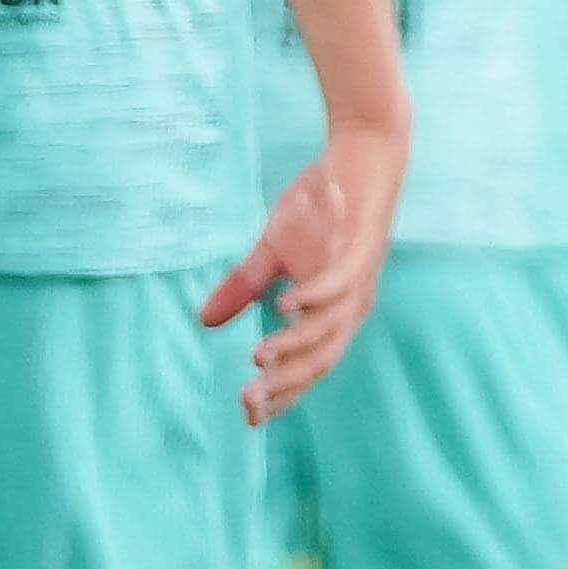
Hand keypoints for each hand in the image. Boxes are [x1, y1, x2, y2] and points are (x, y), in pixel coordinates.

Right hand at [204, 114, 406, 423]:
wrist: (361, 151)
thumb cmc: (322, 205)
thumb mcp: (272, 249)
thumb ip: (244, 286)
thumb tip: (204, 322)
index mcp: (332, 309)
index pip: (310, 365)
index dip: (282, 393)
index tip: (247, 417)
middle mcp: (351, 301)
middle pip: (322, 358)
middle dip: (285, 383)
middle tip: (248, 400)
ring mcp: (359, 274)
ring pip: (331, 326)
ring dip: (295, 345)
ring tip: (258, 359)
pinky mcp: (362, 244)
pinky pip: (342, 279)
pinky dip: (316, 295)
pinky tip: (286, 305)